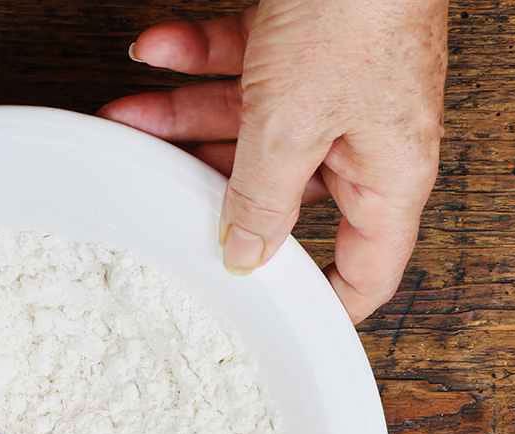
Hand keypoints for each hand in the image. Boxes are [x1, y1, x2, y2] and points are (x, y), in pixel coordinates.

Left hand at [101, 0, 447, 320]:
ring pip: (247, 125)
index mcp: (387, 174)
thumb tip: (245, 256)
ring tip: (126, 116)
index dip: (328, 301)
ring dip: (181, 117)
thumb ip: (261, 198)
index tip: (276, 321)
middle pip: (280, 191)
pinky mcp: (303, 41)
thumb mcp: (292, 126)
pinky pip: (241, 65)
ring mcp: (331, 88)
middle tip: (157, 197)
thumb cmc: (358, 10)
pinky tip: (152, 51)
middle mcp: (361, 136)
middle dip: (212, 187)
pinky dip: (194, 58)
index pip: (368, 267)